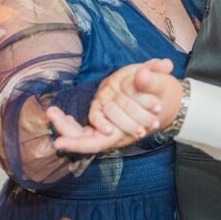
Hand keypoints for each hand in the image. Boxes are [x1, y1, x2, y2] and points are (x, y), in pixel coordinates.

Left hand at [46, 59, 177, 154]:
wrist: (169, 101)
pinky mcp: (104, 120)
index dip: (78, 144)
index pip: (97, 143)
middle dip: (66, 130)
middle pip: (84, 140)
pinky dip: (72, 121)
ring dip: (65, 124)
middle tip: (51, 113)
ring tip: (52, 111)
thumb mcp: (162, 86)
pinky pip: (84, 125)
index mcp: (125, 132)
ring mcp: (108, 128)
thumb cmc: (165, 96)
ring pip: (81, 133)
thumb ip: (152, 80)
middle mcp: (114, 133)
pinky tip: (60, 111)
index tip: (58, 142)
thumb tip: (141, 75)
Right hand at [86, 59, 171, 137]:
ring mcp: (103, 96)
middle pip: (123, 101)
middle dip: (140, 115)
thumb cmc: (154, 90)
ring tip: (142, 132)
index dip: (146, 99)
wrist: (152, 100)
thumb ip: (161, 71)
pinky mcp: (97, 109)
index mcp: (127, 73)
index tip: (158, 108)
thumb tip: (166, 64)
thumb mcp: (160, 78)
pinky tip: (111, 132)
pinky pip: (94, 116)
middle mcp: (112, 83)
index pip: (131, 86)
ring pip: (111, 111)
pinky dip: (101, 124)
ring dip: (127, 124)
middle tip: (154, 123)